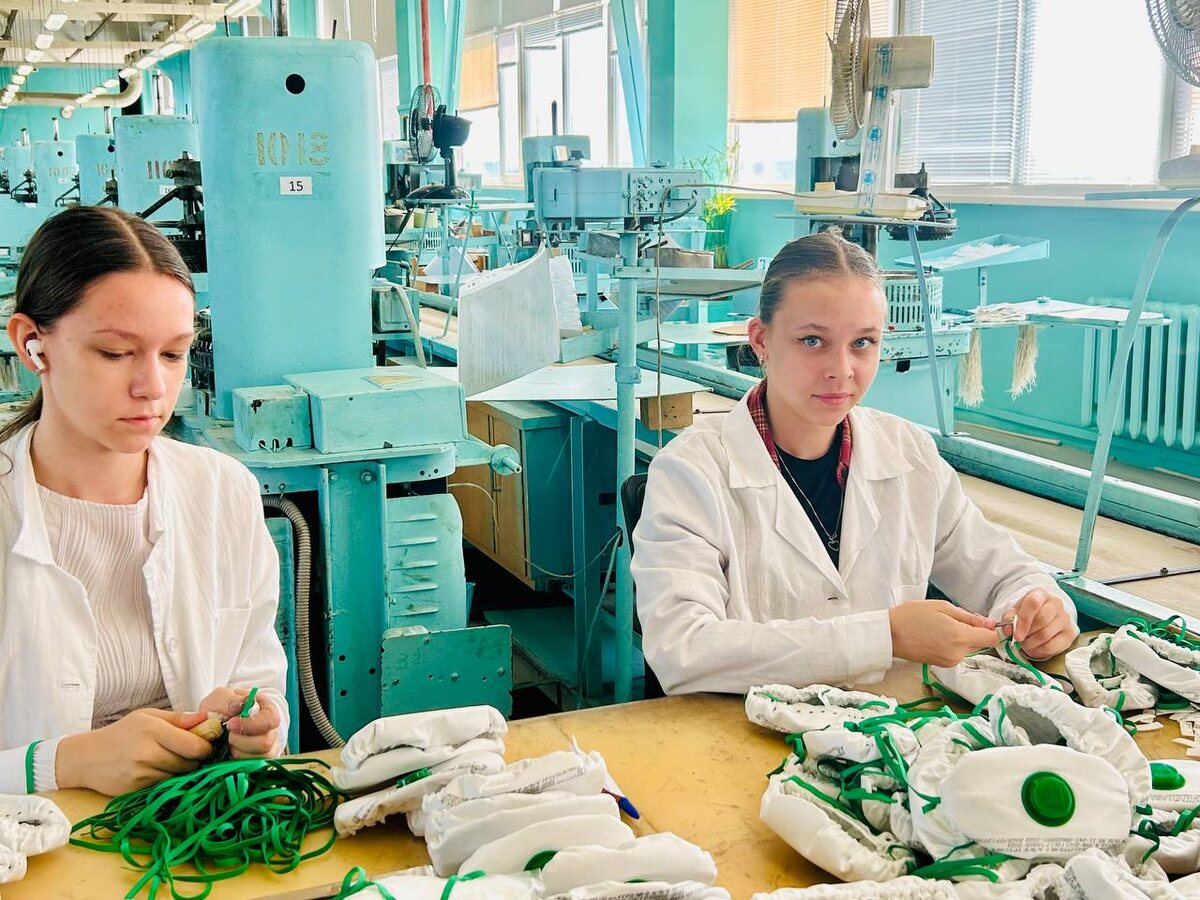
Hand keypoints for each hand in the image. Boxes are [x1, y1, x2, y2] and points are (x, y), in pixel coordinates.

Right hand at [56, 709, 213, 795]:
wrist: (85, 758)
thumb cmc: (121, 733)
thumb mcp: (147, 717)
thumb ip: (178, 718)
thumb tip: (206, 717)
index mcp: (154, 731)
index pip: (195, 746)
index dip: (206, 747)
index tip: (205, 744)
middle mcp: (148, 754)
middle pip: (190, 764)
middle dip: (195, 760)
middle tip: (189, 753)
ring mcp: (141, 775)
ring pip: (179, 777)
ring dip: (182, 771)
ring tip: (171, 761)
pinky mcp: (136, 791)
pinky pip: (164, 787)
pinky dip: (167, 781)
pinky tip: (159, 772)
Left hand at [199, 688, 281, 758]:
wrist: (217, 721)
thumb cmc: (223, 707)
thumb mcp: (222, 696)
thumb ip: (228, 699)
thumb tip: (238, 706)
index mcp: (267, 710)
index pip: (270, 720)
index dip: (251, 724)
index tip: (231, 724)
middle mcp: (271, 731)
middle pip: (266, 743)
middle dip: (242, 742)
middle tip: (228, 735)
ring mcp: (267, 749)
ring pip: (259, 758)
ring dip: (238, 753)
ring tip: (228, 743)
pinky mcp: (258, 762)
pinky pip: (252, 768)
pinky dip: (237, 763)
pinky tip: (229, 752)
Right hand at [889, 599, 998, 667]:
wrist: (889, 635)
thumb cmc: (911, 616)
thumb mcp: (941, 607)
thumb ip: (968, 617)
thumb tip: (988, 624)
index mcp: (960, 636)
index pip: (992, 639)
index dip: (994, 630)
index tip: (989, 622)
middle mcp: (958, 652)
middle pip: (981, 643)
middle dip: (974, 631)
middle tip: (956, 618)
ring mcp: (951, 660)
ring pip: (968, 648)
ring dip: (962, 638)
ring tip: (942, 626)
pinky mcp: (943, 664)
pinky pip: (957, 653)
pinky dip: (953, 644)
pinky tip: (937, 635)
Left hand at [999, 589, 1076, 659]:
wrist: (1045, 616)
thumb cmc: (1028, 613)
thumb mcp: (1015, 611)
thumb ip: (1009, 618)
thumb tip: (1008, 629)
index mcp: (1040, 594)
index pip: (1033, 603)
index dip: (1023, 620)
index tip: (1016, 634)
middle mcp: (1056, 604)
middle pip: (1041, 620)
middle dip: (1026, 634)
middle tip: (1018, 640)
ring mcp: (1065, 619)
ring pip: (1046, 635)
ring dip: (1031, 643)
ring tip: (1024, 643)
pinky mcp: (1070, 633)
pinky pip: (1052, 646)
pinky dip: (1039, 650)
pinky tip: (1034, 647)